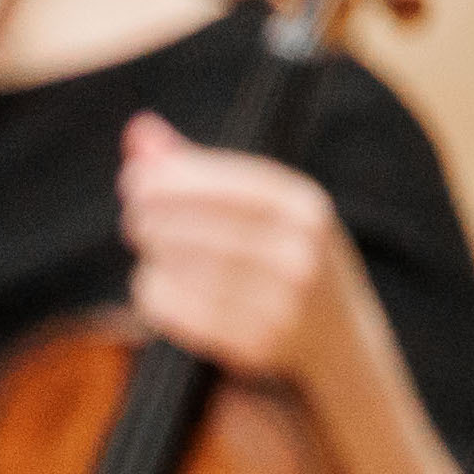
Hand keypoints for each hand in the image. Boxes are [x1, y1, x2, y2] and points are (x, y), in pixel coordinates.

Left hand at [119, 111, 372, 389]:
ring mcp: (280, 303)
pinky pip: (171, 309)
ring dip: (152, 259)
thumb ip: (199, 167)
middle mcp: (299, 254)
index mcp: (305, 208)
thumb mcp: (266, 208)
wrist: (341, 344)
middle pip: (187, 226)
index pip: (222, 183)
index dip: (169, 179)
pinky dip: (154, 295)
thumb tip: (139, 129)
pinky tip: (161, 287)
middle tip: (138, 220)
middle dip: (149, 219)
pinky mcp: (254, 344)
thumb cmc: (288, 258)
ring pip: (172, 268)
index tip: (132, 178)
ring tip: (158, 255)